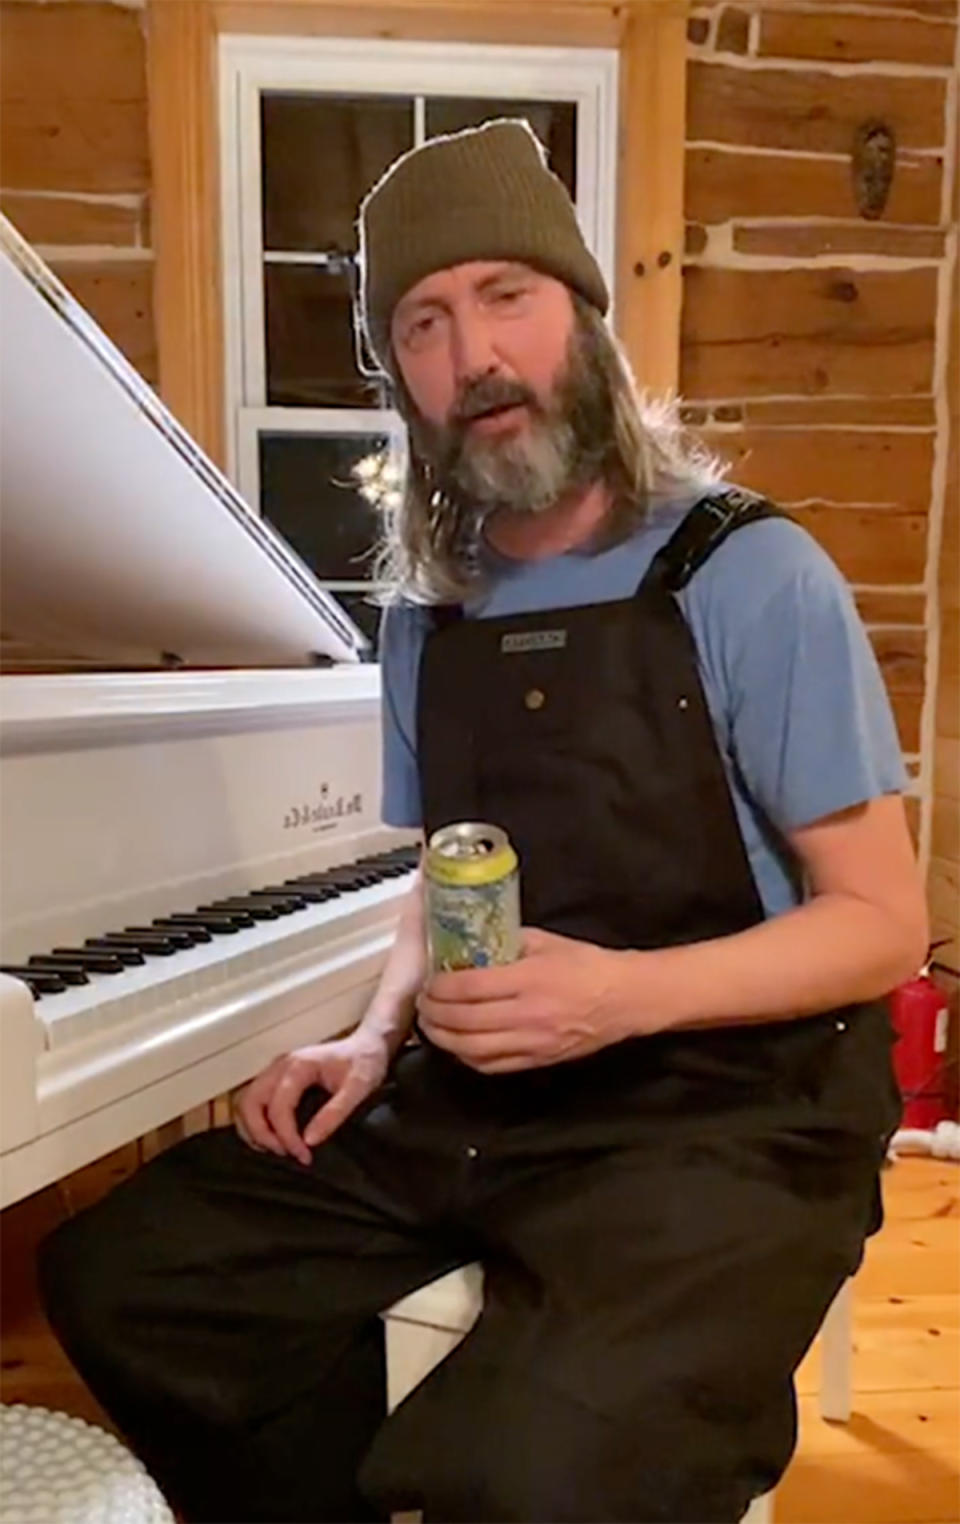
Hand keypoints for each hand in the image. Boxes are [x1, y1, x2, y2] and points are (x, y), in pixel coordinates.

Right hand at [233, 1027, 389, 1163]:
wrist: (367, 1046)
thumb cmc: (365, 1062)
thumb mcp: (359, 1087)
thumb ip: (335, 1112)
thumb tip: (310, 1140)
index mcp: (299, 1065)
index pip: (278, 1105)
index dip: (286, 1135)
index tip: (304, 1155)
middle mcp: (281, 1066)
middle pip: (250, 1102)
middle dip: (262, 1134)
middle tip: (285, 1153)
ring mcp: (275, 1071)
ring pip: (246, 1102)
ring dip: (254, 1129)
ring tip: (277, 1149)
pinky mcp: (277, 1079)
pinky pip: (253, 1102)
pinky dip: (254, 1123)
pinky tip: (272, 1139)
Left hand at [417, 928, 633, 1073]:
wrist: (625, 999)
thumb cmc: (587, 966)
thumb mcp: (546, 942)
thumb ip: (508, 943)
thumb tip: (473, 944)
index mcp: (529, 978)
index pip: (468, 987)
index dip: (439, 988)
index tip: (428, 982)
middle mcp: (527, 1014)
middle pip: (464, 1020)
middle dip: (434, 1014)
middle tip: (423, 1005)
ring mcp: (532, 1042)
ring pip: (473, 1049)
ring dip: (444, 1039)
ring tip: (432, 1027)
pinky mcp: (538, 1060)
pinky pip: (493, 1066)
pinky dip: (467, 1058)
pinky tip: (458, 1046)